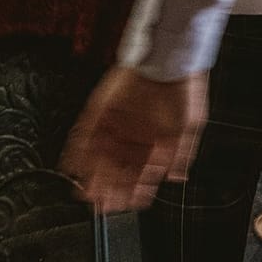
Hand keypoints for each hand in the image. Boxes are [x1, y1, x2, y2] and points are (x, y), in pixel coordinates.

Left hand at [60, 66, 207, 213]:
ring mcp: (116, 124)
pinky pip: (84, 134)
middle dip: (109, 188)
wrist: (169, 57)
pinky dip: (76, 151)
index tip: (126, 204)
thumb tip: (175, 177)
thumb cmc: (183, 89)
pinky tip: (71, 166)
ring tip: (85, 192)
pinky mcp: (100, 111)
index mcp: (156, 143)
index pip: (142, 174)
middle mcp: (134, 136)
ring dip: (91, 175)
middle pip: (118, 169)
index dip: (134, 191)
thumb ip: (180, 153)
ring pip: (99, 156)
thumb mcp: (190, 126)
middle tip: (101, 204)